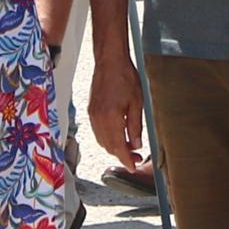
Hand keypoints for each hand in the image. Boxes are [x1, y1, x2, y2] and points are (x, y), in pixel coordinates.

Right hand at [87, 51, 145, 171]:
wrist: (110, 61)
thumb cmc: (125, 78)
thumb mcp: (137, 103)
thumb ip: (136, 126)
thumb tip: (136, 144)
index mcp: (111, 118)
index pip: (118, 147)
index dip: (126, 160)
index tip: (133, 166)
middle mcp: (99, 119)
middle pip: (109, 147)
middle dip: (122, 155)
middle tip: (136, 156)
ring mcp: (93, 115)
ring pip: (102, 141)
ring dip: (114, 147)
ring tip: (129, 146)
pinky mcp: (91, 111)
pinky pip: (97, 132)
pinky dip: (107, 138)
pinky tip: (118, 135)